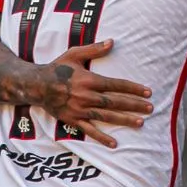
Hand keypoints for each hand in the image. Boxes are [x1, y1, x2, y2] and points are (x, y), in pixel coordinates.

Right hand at [31, 39, 153, 147]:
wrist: (36, 85)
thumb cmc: (56, 68)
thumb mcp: (74, 54)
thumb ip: (94, 50)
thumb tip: (112, 42)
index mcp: (89, 80)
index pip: (116, 85)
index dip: (133, 88)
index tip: (148, 92)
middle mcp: (86, 96)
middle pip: (115, 102)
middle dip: (134, 105)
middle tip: (151, 108)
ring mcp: (80, 110)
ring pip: (106, 116)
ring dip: (124, 120)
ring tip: (140, 122)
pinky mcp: (73, 120)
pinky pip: (89, 131)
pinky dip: (101, 138)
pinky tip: (114, 144)